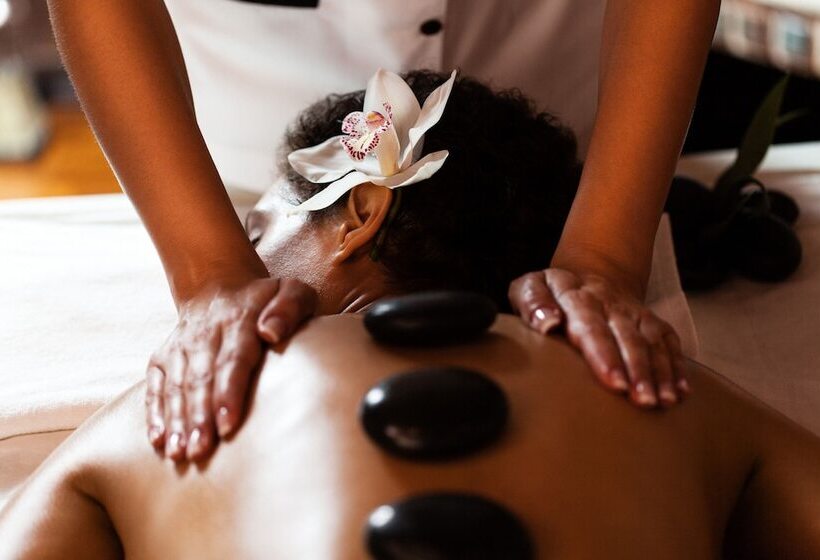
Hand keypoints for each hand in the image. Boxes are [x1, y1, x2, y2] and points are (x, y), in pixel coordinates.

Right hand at [145, 277, 316, 461]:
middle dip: (200, 416)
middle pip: (201, 379)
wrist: (219, 285)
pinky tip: (159, 440)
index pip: (233, 360)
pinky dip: (154, 412)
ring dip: (177, 420)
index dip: (228, 393)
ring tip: (180, 453)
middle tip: (201, 451)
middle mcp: (205, 335)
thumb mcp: (292, 291)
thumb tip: (270, 333)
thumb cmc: (266, 299)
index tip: (228, 423)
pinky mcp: (163, 357)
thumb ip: (289, 308)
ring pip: (177, 386)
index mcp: (239, 321)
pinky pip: (156, 386)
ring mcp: (181, 346)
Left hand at [509, 269, 688, 407]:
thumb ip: (532, 304)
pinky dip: (677, 366)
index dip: (604, 355)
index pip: (590, 326)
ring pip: (650, 340)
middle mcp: (608, 302)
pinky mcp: (650, 320)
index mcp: (575, 295)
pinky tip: (681, 392)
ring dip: (659, 371)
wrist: (587, 276)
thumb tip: (547, 324)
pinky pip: (668, 341)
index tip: (614, 383)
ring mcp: (632, 311)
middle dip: (636, 369)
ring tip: (663, 401)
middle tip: (642, 400)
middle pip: (626, 336)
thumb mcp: (528, 288)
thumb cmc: (549, 295)